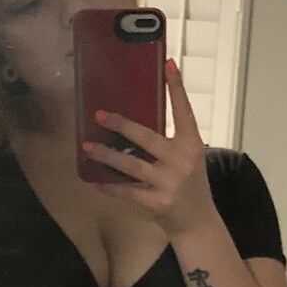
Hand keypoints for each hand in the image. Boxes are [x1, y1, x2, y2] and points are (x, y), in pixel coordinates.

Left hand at [80, 57, 218, 241]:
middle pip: (147, 137)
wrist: (198, 223)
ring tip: (88, 147)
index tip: (167, 63)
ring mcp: (169, 182)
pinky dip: (110, 186)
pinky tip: (94, 180)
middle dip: (121, 125)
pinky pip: (127, 192)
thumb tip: (134, 122)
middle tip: (99, 115)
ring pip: (131, 165)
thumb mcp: (188, 158)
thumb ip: (169, 141)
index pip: (184, 110)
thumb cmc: (190, 185)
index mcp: (192, 144)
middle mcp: (182, 160)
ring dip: (107, 156)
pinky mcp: (157, 202)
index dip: (176, 87)